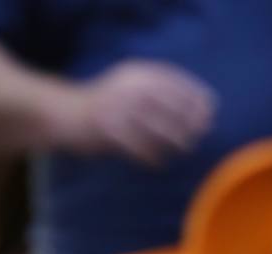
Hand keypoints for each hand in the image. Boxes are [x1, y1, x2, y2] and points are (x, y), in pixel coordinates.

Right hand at [50, 61, 214, 166]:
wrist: (62, 114)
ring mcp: (117, 109)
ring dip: (175, 140)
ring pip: (157, 127)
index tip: (210, 111)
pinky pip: (137, 147)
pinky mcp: (106, 130)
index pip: (177, 83)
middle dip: (190, 121)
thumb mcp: (129, 84)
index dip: (197, 97)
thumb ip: (158, 90)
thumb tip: (199, 108)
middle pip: (171, 105)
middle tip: (200, 133)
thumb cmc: (103, 103)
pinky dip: (151, 156)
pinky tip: (159, 163)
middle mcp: (129, 88)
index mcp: (137, 73)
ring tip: (185, 149)